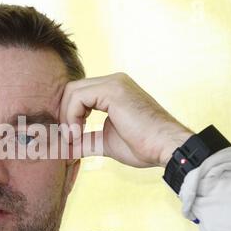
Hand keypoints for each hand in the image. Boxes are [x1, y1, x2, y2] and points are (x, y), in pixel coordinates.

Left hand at [59, 73, 193, 167]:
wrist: (166, 148)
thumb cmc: (143, 146)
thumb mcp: (106, 143)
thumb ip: (86, 142)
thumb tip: (66, 149)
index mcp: (112, 91)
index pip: (78, 95)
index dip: (68, 116)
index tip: (72, 138)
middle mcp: (113, 81)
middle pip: (72, 91)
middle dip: (64, 115)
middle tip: (69, 138)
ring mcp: (114, 83)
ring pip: (72, 92)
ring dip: (66, 117)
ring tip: (74, 138)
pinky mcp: (113, 90)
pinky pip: (78, 97)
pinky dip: (71, 116)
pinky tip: (78, 133)